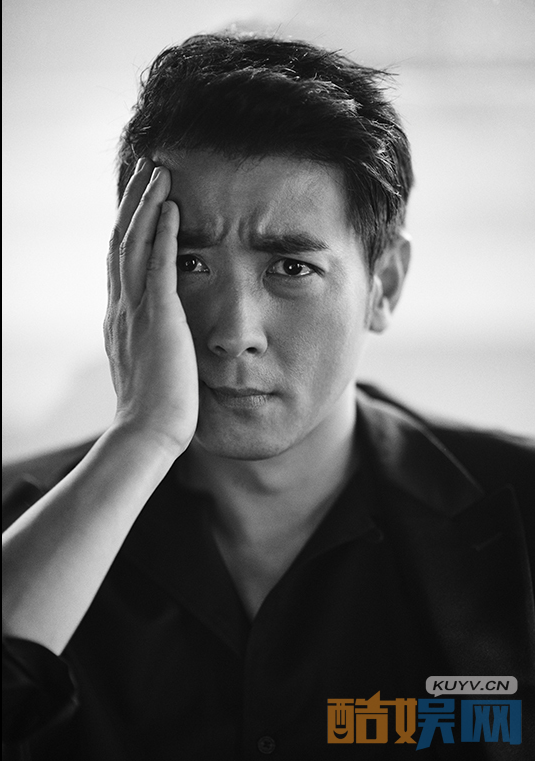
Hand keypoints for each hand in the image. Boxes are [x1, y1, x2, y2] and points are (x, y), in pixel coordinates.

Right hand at [104, 159, 198, 454]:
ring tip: (159, 173)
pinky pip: (159, 265)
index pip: (121, 260)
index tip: (141, 201)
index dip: (129, 226)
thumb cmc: (155, 406)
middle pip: (122, 241)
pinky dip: (163, 234)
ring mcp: (136, 310)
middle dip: (133, 203)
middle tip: (147, 169)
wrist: (149, 432)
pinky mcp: (159, 318)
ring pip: (134, 244)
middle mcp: (121, 307)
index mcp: (120, 317)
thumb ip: (147, 340)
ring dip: (146, 205)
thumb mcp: (146, 364)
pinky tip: (171, 208)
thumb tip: (156, 332)